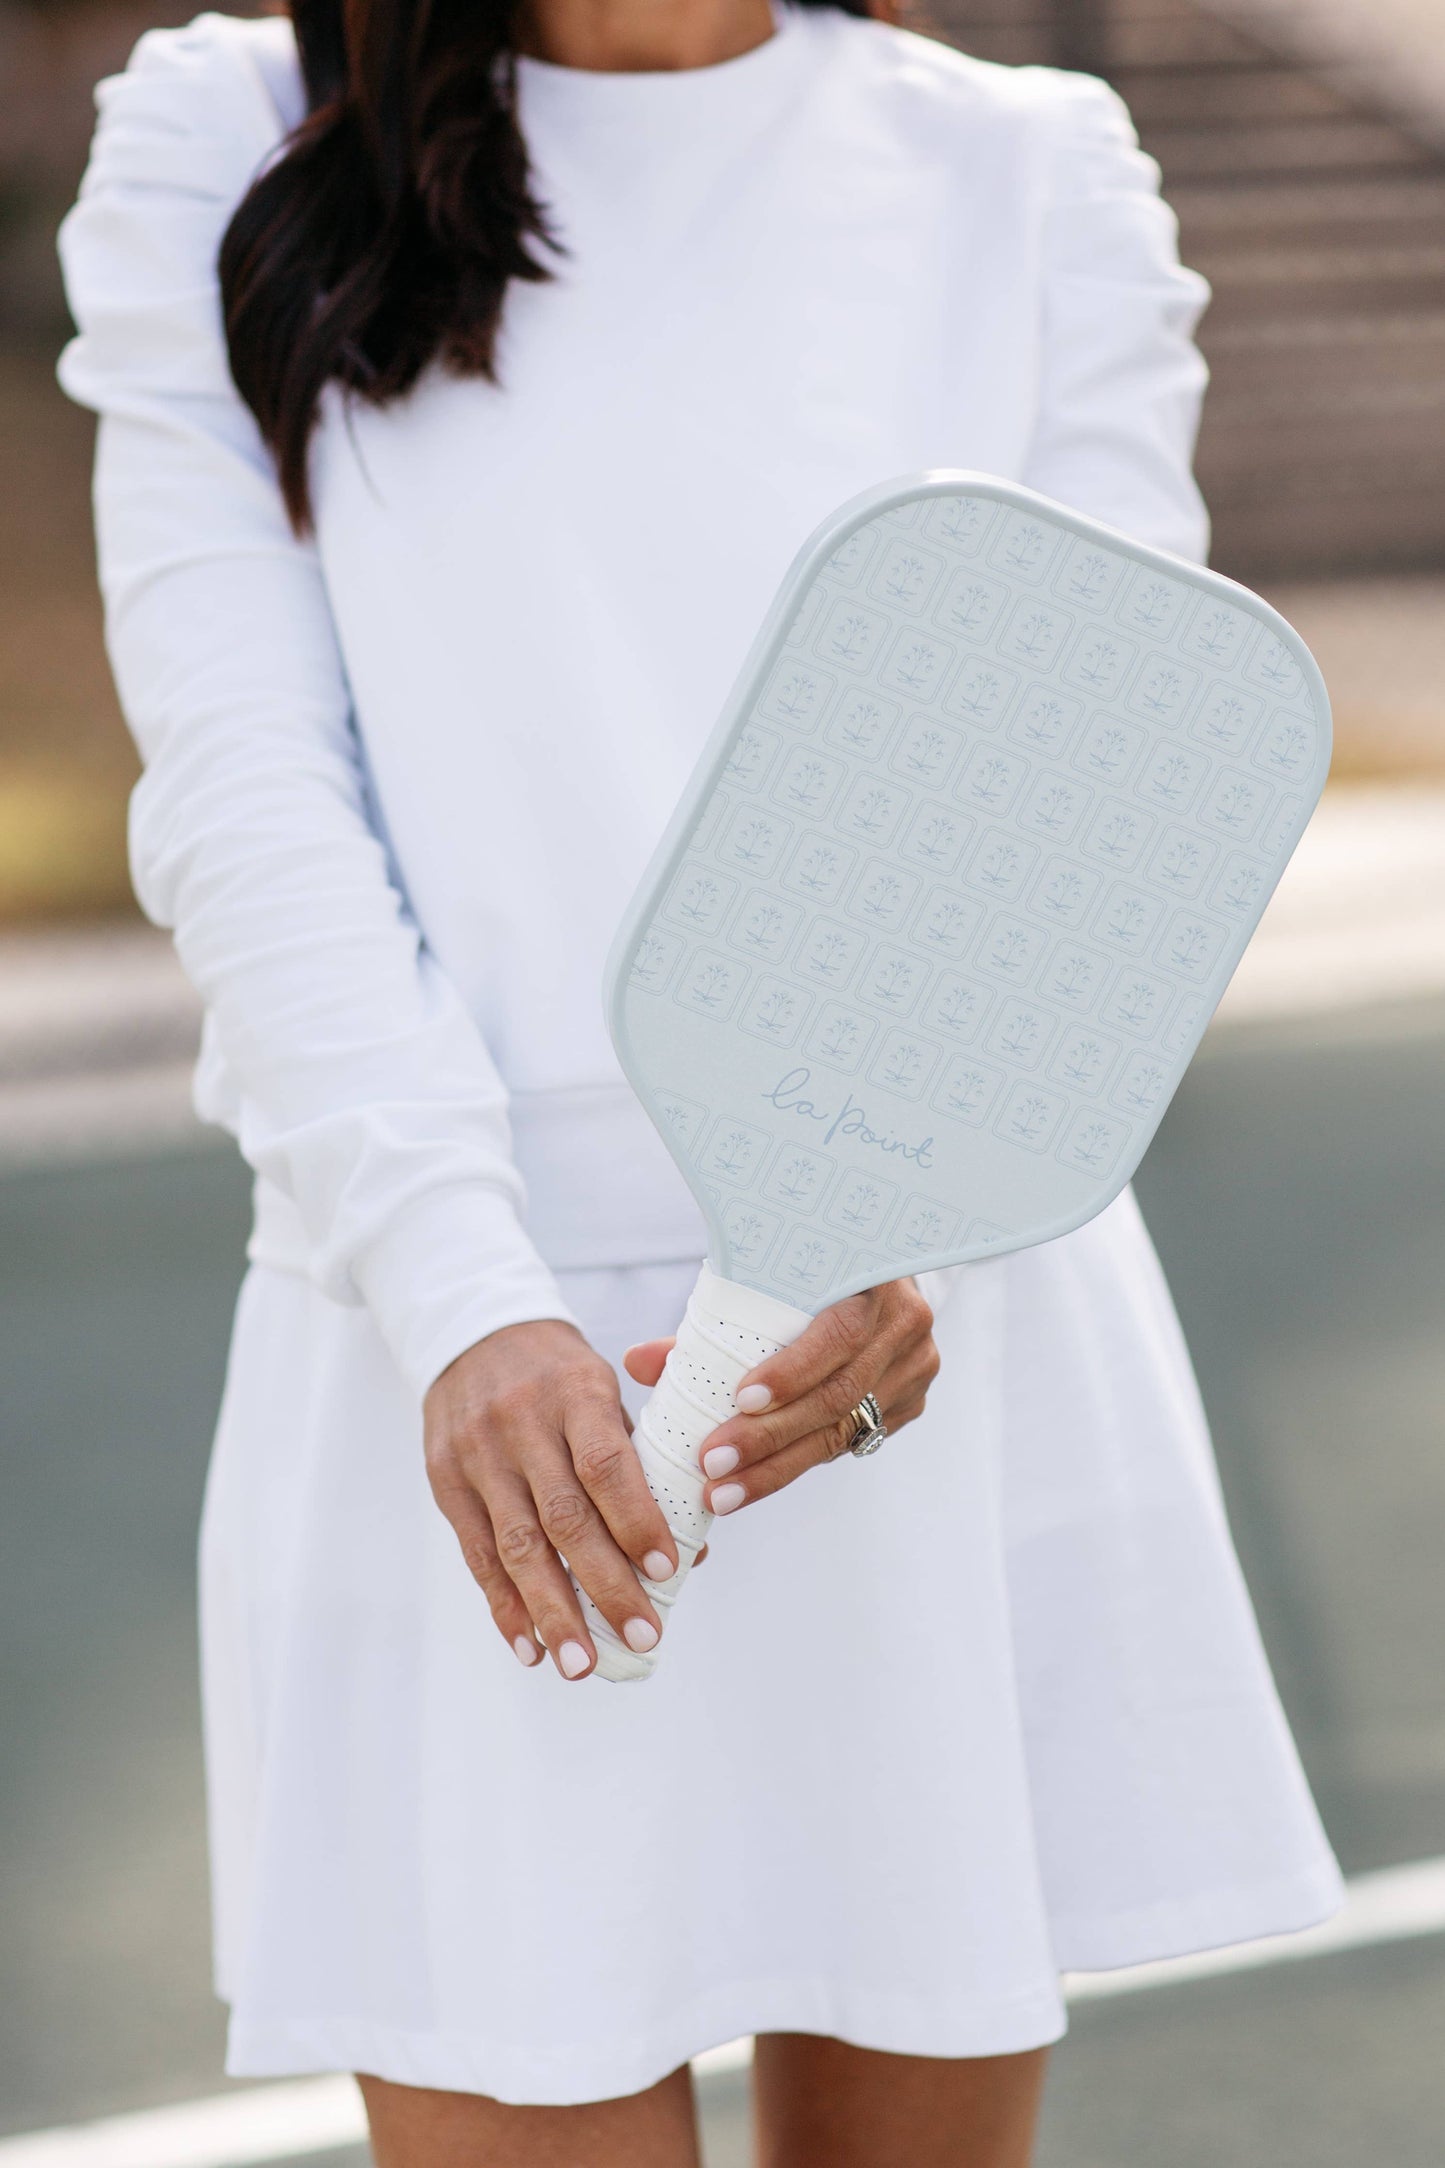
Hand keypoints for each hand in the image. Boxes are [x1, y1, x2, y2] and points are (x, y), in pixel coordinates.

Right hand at [423, 1319, 680, 1680]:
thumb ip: (640, 1463)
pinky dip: (505, 1605)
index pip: (606, 1464)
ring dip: (553, 1612)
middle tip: (642, 1636)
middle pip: (564, 1517)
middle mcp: (521, 1425)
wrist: (472, 1332)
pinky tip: (532, 1647)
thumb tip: (686, 1552)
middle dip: (605, 1585)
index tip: (668, 1569)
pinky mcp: (445, 1480)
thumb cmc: (558, 1374)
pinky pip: (477, 1554)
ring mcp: (477, 1455)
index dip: (637, 1520)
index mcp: (575, 1393)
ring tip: (583, 1663)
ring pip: (518, 1545)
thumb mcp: (604, 1390)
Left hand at [624, 1277, 937, 1518]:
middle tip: (712, 1464)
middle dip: (769, 1437)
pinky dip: (800, 1460)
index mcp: (871, 1276)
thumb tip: (639, 1362)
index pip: (839, 1333)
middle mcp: (905, 1323)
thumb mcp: (766, 1281)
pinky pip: (852, 1441)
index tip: (739, 1400)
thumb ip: (708, 1323)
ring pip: (843, 1429)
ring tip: (722, 1490)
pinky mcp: (910, 1402)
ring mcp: (915, 1366)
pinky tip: (757, 1481)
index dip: (794, 1372)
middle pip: (837, 1395)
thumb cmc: (809, 1274)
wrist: (878, 1271)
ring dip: (777, 1467)